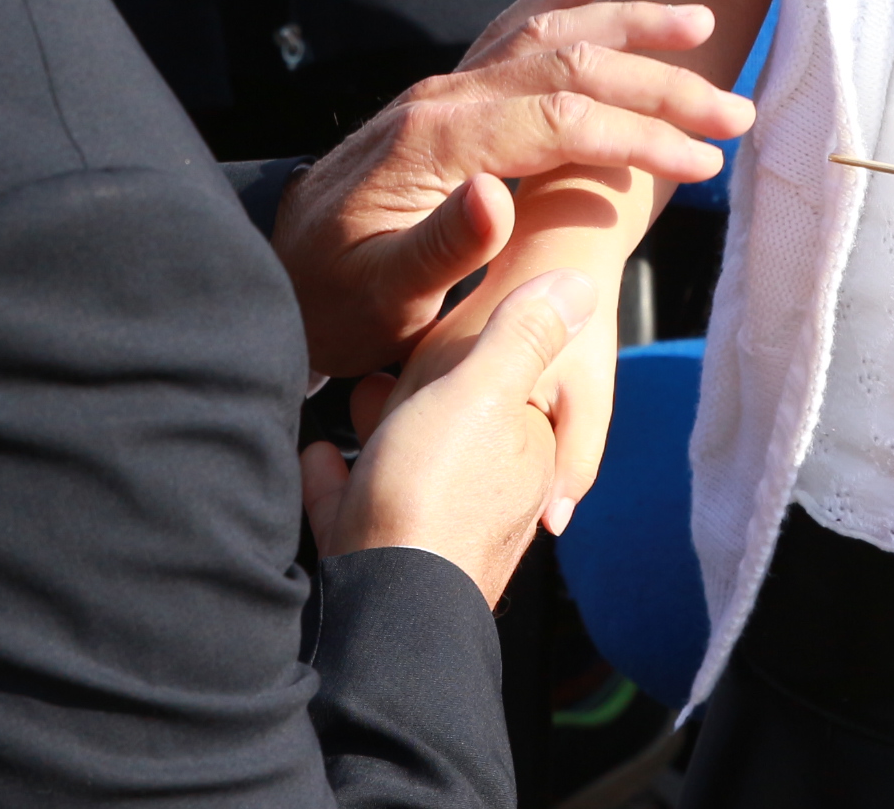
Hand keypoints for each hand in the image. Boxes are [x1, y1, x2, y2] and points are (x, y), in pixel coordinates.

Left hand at [271, 0, 743, 378]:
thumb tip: (500, 194)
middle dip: (658, 80)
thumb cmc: (331, 302)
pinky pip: (511, 30)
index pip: (561, 120)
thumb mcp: (382, 297)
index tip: (703, 164)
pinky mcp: (443, 98)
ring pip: (546, 32)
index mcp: (436, 143)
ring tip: (696, 20)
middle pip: (567, 64)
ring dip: (625, 24)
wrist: (272, 276)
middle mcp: (442, 98)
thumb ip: (441, 247)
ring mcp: (442, 90)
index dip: (638, 136)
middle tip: (734, 107)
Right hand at [302, 270, 597, 602]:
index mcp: (522, 454)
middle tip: (396, 360)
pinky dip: (337, 481)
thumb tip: (579, 284)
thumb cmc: (436, 494)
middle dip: (423, 395)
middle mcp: (487, 498)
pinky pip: (355, 508)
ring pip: (403, 466)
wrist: (381, 610)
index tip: (452, 330)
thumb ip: (526, 334)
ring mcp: (431, 531)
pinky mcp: (377, 558)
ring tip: (354, 397)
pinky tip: (315, 459)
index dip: (474, 355)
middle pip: (452, 427)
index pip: (504, 388)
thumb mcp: (486, 392)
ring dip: (380, 432)